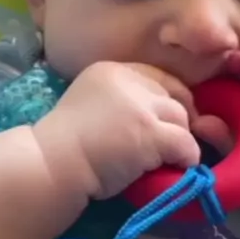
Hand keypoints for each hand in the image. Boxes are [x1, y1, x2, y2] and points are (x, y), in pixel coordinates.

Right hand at [33, 61, 202, 199]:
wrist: (53, 164)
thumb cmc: (64, 145)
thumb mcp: (90, 106)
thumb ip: (118, 103)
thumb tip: (150, 118)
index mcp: (110, 71)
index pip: (156, 77)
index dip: (169, 98)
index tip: (168, 120)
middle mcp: (128, 81)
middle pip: (173, 95)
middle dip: (178, 119)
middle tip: (175, 141)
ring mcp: (141, 106)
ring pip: (181, 118)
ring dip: (181, 139)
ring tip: (171, 157)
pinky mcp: (150, 132)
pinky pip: (185, 143)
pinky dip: (186, 157)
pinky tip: (179, 167)